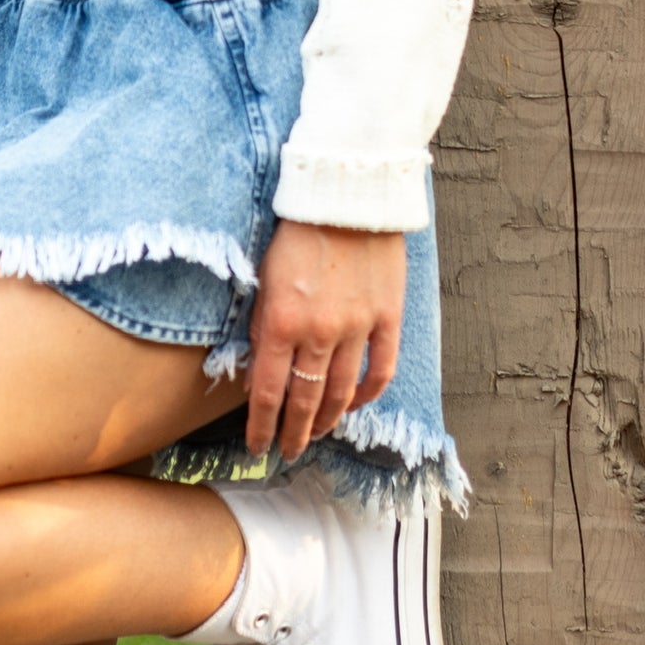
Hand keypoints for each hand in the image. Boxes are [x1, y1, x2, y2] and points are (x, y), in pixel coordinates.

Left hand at [244, 220, 404, 463]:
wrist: (346, 192)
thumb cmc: (296, 229)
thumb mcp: (263, 275)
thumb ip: (261, 325)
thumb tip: (257, 372)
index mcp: (281, 320)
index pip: (268, 391)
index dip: (261, 425)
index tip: (258, 446)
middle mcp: (319, 332)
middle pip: (305, 400)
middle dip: (294, 433)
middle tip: (288, 452)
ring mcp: (357, 327)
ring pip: (341, 392)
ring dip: (328, 420)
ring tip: (318, 434)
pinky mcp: (388, 317)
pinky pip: (381, 369)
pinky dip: (368, 394)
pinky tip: (355, 403)